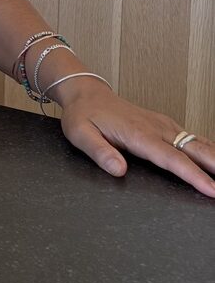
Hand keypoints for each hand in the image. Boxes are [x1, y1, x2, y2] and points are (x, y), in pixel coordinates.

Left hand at [57, 79, 214, 197]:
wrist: (85, 93)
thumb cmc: (83, 115)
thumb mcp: (81, 135)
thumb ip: (100, 153)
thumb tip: (119, 170)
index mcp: (138, 134)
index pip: (172, 159)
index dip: (194, 176)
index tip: (211, 190)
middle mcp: (156, 128)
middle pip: (194, 149)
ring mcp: (162, 124)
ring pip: (197, 142)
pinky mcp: (164, 124)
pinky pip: (192, 137)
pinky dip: (208, 149)